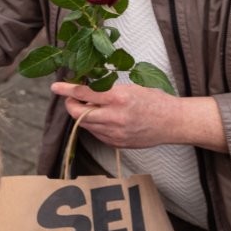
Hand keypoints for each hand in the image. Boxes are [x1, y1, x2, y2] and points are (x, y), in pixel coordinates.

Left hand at [53, 81, 226, 151]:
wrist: (174, 123)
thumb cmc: (155, 101)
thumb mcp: (130, 88)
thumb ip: (106, 90)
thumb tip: (85, 89)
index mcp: (119, 98)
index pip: (84, 94)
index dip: (66, 89)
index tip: (55, 87)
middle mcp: (115, 117)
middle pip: (77, 114)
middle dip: (71, 105)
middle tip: (73, 98)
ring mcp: (115, 133)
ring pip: (85, 125)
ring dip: (82, 115)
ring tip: (92, 107)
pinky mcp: (117, 144)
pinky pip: (96, 134)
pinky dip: (94, 125)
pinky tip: (103, 118)